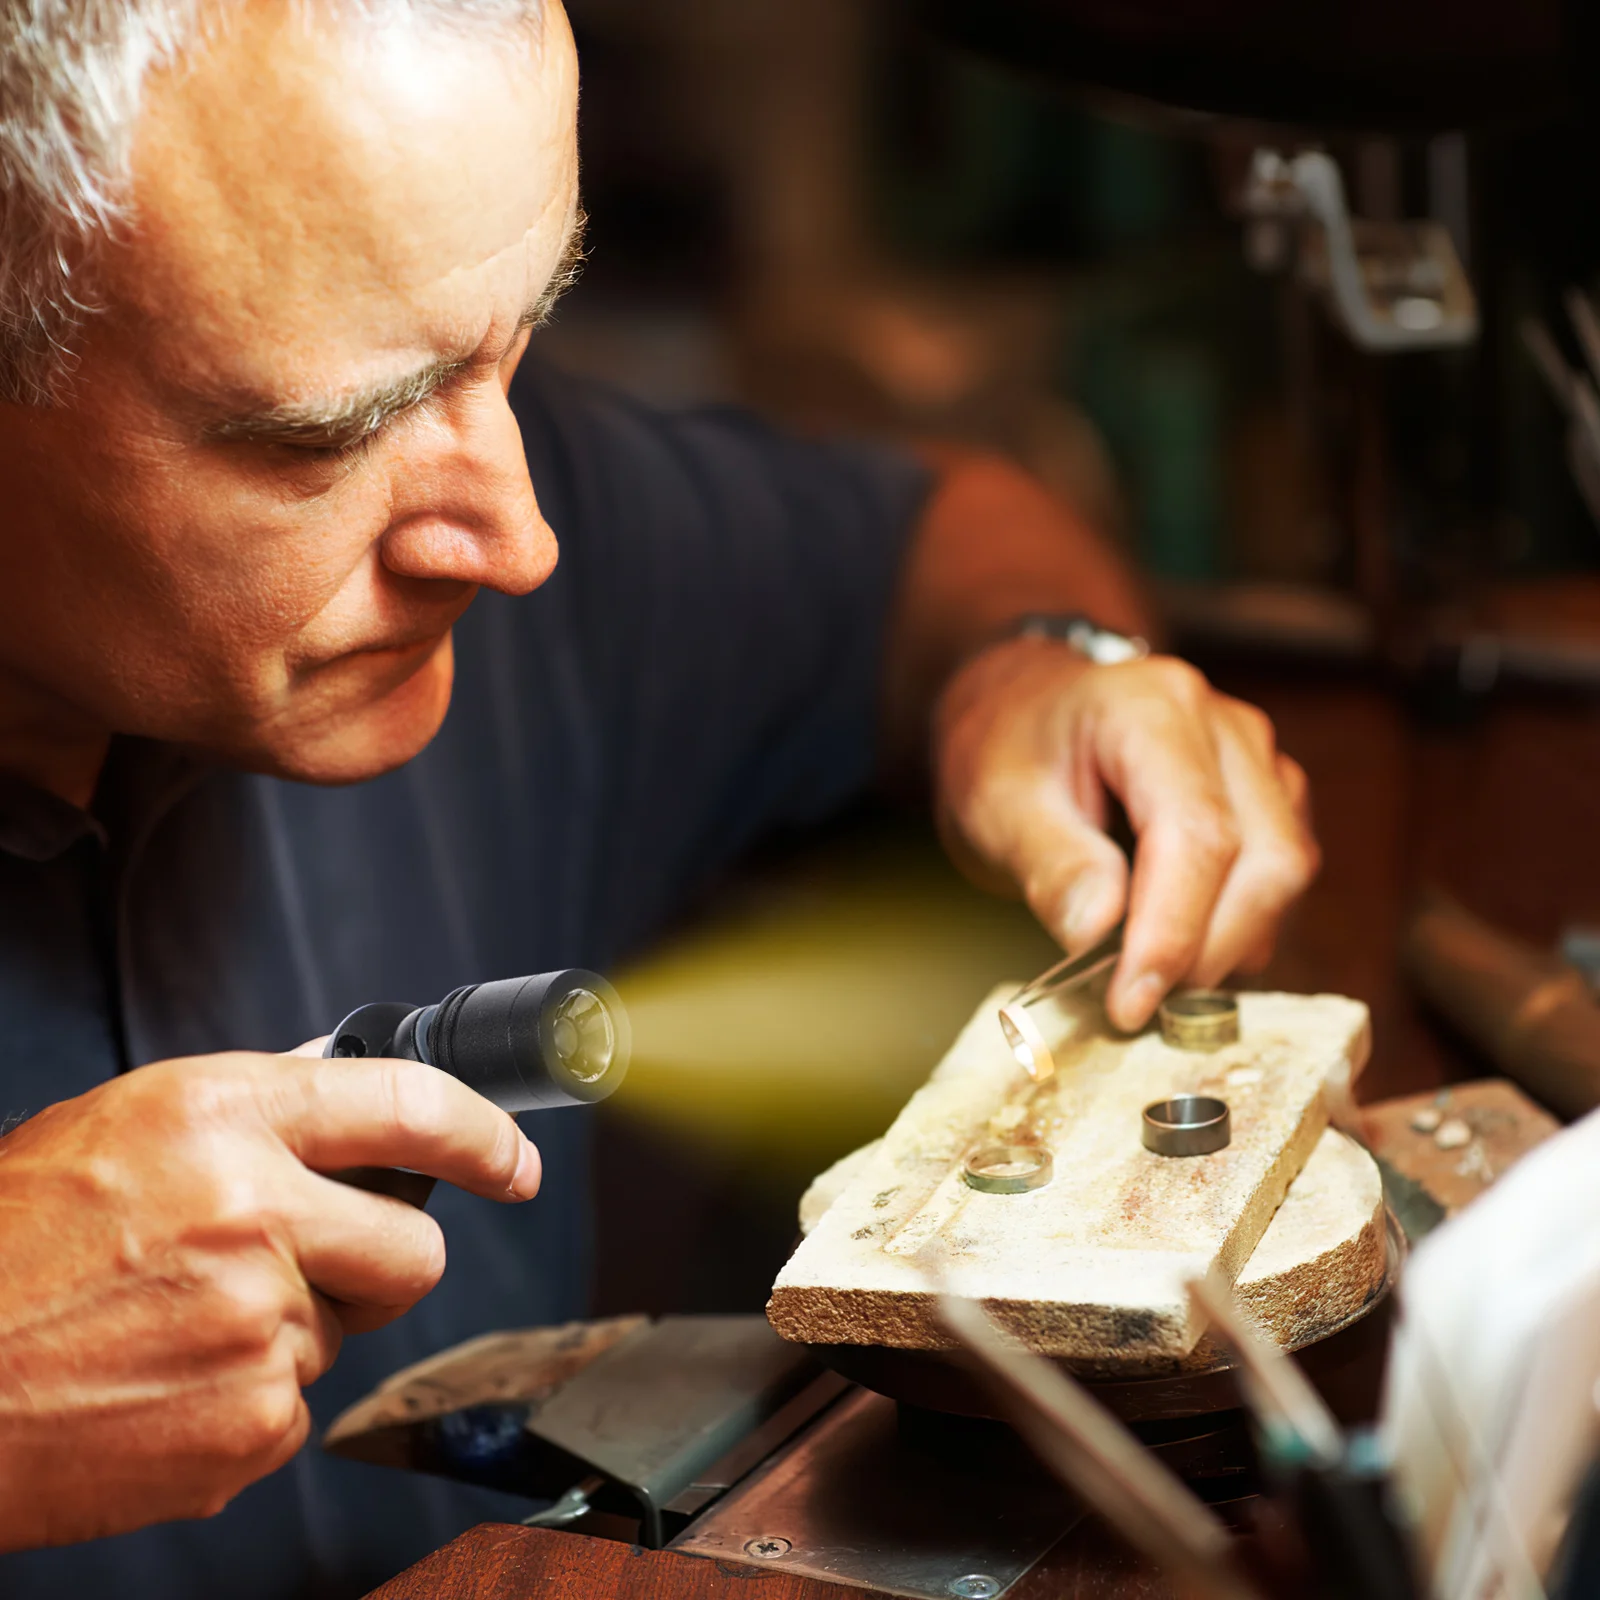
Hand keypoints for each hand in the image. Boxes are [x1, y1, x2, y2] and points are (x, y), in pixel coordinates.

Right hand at [0, 1050, 540, 1551]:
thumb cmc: (4, 1248)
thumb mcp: (121, 1126)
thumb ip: (248, 1107)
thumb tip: (338, 1077)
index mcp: (221, 1117)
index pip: (407, 1107)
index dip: (482, 1136)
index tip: (511, 1160)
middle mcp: (254, 1213)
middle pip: (413, 1248)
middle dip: (379, 1261)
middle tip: (299, 1266)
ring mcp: (258, 1325)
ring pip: (344, 1331)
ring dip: (288, 1330)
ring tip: (177, 1324)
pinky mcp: (249, 1422)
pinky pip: (294, 1405)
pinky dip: (243, 1400)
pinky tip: (163, 1381)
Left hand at [935, 638, 1319, 1030]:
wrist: (1023, 713)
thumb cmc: (1006, 751)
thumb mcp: (996, 805)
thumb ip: (1049, 862)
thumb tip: (1098, 931)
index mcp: (1151, 709)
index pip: (1195, 833)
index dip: (1173, 930)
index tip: (1130, 1002)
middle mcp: (1223, 725)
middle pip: (1264, 857)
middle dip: (1207, 949)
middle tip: (1136, 1002)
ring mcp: (1255, 758)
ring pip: (1284, 870)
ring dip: (1228, 943)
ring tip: (1149, 976)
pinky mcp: (1267, 795)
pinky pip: (1280, 875)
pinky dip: (1238, 927)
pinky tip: (1177, 948)